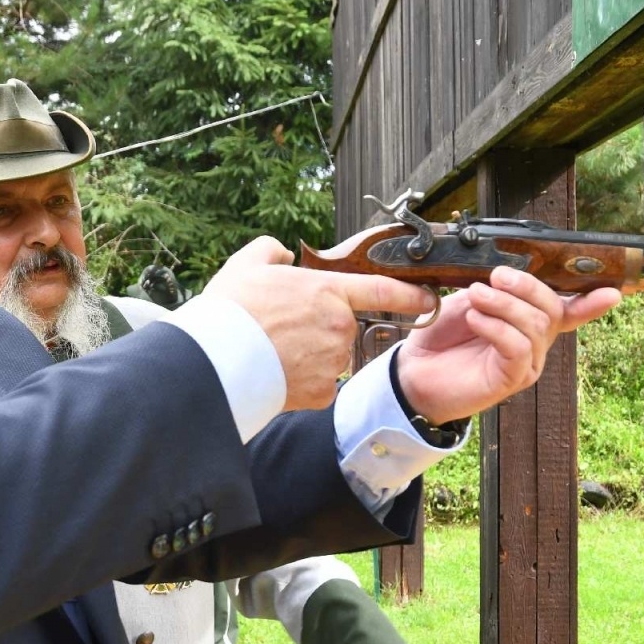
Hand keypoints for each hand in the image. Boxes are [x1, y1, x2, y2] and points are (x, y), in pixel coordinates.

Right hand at [205, 237, 435, 410]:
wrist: (216, 359)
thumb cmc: (231, 311)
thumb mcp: (247, 264)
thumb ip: (271, 251)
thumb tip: (281, 253)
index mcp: (327, 291)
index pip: (381, 290)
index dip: (410, 294)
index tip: (428, 299)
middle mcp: (338, 326)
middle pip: (341, 327)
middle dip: (319, 329)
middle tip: (282, 329)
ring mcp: (332, 360)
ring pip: (328, 357)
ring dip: (309, 355)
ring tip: (272, 352)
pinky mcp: (321, 391)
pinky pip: (318, 385)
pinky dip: (302, 382)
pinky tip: (277, 373)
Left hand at [394, 267, 620, 423]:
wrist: (413, 372)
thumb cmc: (442, 337)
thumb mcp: (469, 301)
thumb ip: (495, 289)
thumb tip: (510, 273)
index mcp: (528, 321)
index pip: (569, 311)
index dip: (591, 302)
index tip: (613, 291)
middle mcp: (535, 343)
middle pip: (551, 309)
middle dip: (526, 287)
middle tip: (495, 277)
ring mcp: (526, 363)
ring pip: (535, 326)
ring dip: (505, 304)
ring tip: (476, 297)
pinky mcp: (511, 379)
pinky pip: (517, 347)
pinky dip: (497, 327)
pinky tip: (476, 319)